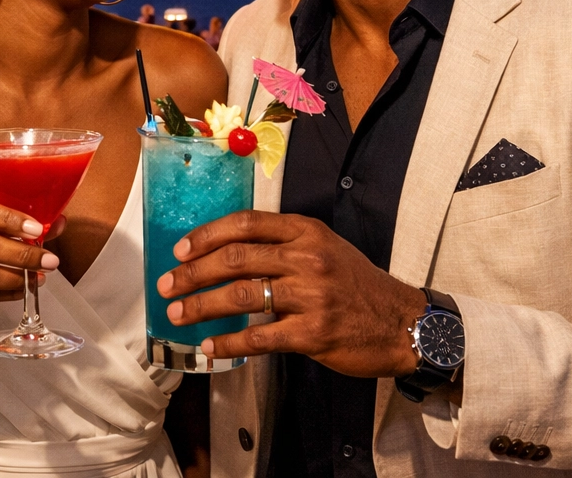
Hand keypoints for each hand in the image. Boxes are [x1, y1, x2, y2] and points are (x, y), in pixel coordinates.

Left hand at [157, 210, 426, 376]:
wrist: (403, 323)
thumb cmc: (358, 286)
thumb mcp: (325, 249)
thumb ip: (283, 246)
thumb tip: (228, 253)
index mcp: (306, 232)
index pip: (246, 224)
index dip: (207, 235)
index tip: (181, 249)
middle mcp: (307, 258)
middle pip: (236, 258)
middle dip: (193, 272)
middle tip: (168, 284)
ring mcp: (311, 295)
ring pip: (241, 295)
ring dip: (202, 306)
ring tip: (178, 315)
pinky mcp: (313, 332)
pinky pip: (259, 337)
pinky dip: (229, 342)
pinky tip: (210, 347)